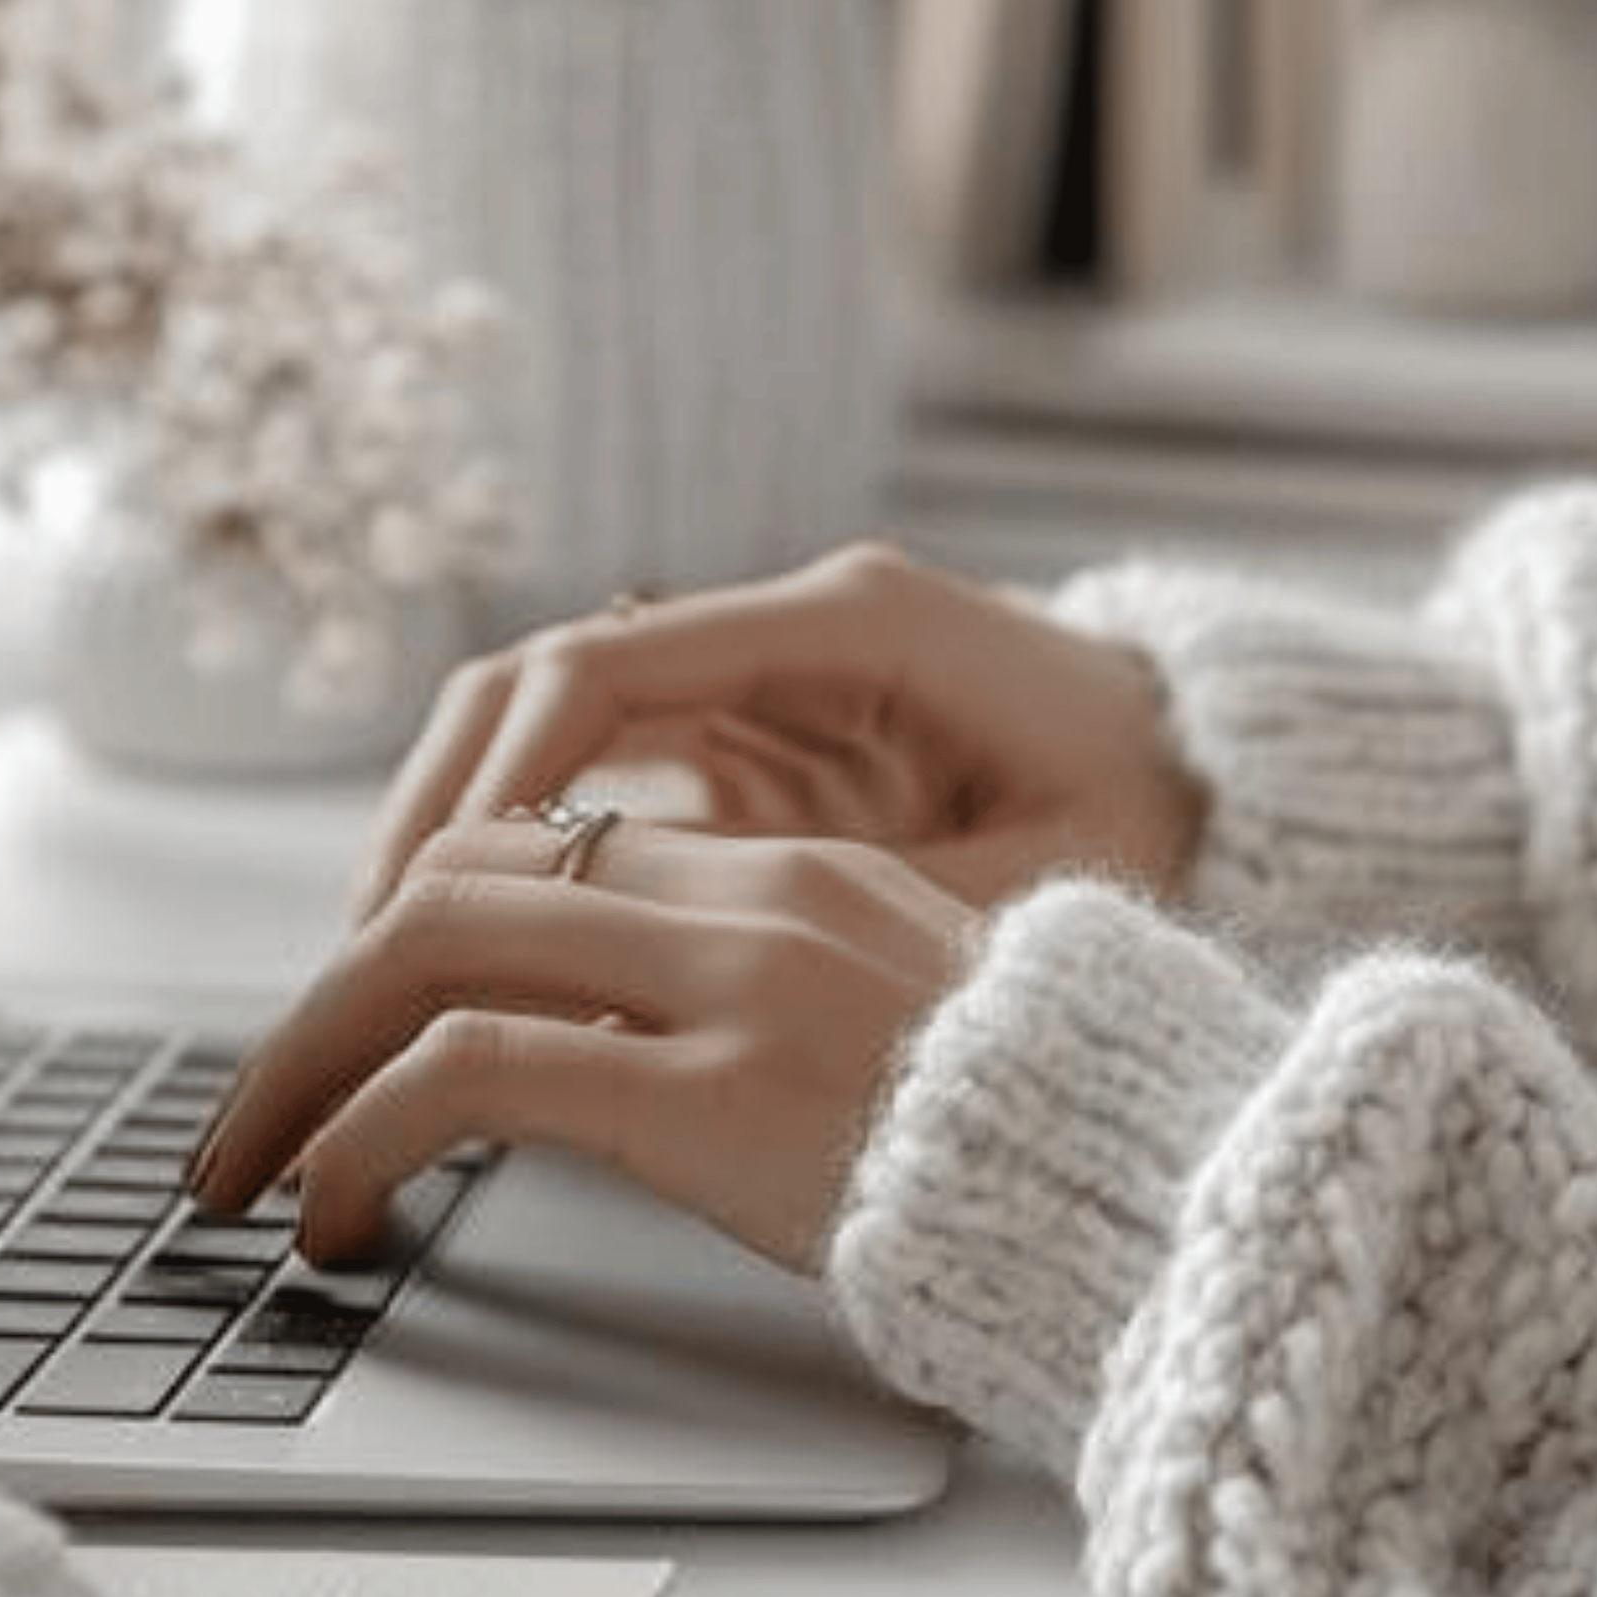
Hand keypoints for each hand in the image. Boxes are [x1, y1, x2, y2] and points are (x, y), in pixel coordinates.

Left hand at [188, 808, 977, 1273]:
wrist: (1179, 1211)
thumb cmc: (1055, 1166)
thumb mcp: (915, 1046)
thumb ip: (785, 1017)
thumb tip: (648, 1075)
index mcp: (804, 876)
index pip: (544, 852)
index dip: (410, 935)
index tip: (347, 1040)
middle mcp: (756, 901)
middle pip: (456, 882)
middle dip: (317, 999)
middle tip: (244, 1116)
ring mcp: (733, 988)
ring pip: (429, 954)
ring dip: (300, 1066)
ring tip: (249, 1172)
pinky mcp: (711, 1092)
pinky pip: (469, 1076)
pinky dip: (361, 1136)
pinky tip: (334, 1211)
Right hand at [351, 540, 1201, 918]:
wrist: (1231, 777)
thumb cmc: (1152, 820)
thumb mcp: (1036, 879)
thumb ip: (876, 906)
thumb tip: (731, 957)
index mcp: (850, 627)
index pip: (605, 667)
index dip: (497, 778)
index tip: (424, 887)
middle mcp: (784, 636)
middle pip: (543, 687)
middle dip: (439, 806)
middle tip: (365, 947)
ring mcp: (763, 688)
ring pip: (552, 733)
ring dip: (464, 837)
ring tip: (392, 969)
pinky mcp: (760, 750)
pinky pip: (605, 785)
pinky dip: (533, 859)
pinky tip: (484, 966)